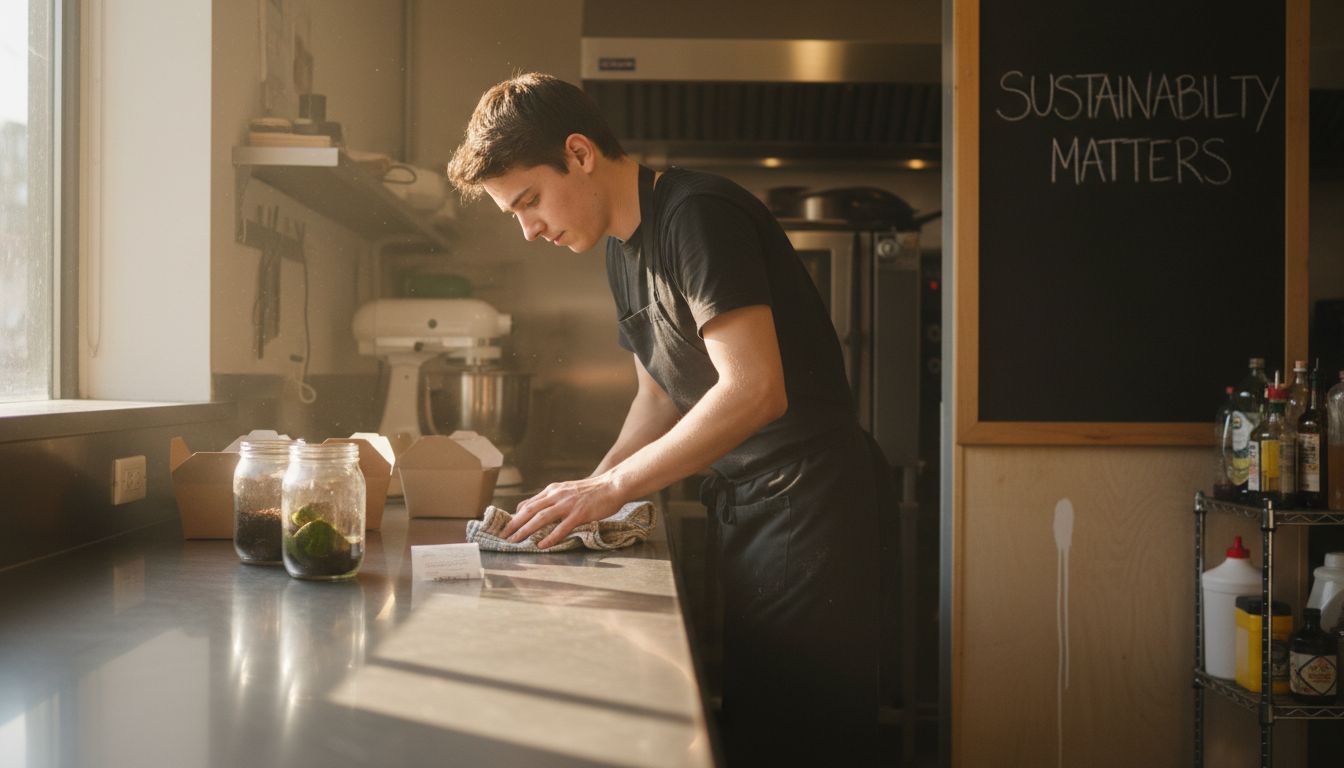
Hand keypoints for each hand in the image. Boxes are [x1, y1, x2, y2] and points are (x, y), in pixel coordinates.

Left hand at [502, 474, 623, 548]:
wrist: (612, 485)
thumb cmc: (592, 490)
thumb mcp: (567, 490)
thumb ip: (553, 498)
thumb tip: (539, 508)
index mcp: (553, 490)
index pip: (529, 503)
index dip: (516, 516)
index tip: (507, 526)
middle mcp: (557, 495)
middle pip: (530, 510)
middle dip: (515, 524)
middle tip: (503, 536)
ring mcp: (568, 504)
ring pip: (541, 518)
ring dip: (526, 530)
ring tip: (515, 541)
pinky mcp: (579, 514)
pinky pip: (561, 527)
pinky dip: (550, 537)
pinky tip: (542, 545)